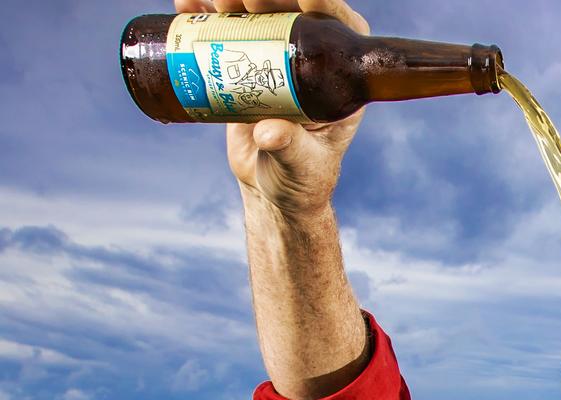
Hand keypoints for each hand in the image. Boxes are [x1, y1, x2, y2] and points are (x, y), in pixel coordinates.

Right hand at [173, 0, 370, 214]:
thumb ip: (289, 148)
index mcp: (341, 80)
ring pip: (258, 19)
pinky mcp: (244, 69)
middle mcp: (312, 64)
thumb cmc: (301, 180)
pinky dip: (205, 18)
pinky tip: (187, 6)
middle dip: (269, 0)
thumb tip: (269, 131)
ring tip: (212, 1)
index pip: (338, 30)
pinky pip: (226, 36)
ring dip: (233, 3)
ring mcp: (276, 63)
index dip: (323, 6)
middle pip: (293, 15)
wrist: (273, 189)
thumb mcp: (301, 165)